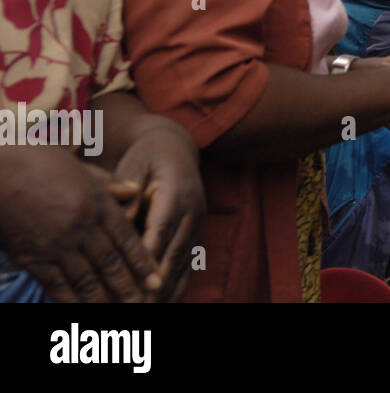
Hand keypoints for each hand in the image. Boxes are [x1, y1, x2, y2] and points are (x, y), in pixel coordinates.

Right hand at [0, 146, 161, 301]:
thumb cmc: (40, 164)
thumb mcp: (83, 169)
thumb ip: (111, 184)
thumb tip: (135, 192)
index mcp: (96, 204)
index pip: (126, 239)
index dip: (143, 263)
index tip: (156, 281)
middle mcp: (80, 227)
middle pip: (110, 264)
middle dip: (128, 287)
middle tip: (145, 303)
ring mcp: (55, 244)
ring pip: (86, 279)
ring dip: (103, 299)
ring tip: (118, 312)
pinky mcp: (31, 257)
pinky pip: (56, 284)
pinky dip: (70, 300)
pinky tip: (81, 310)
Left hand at [111, 118, 204, 301]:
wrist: (176, 149)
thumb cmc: (147, 157)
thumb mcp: (135, 163)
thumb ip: (127, 187)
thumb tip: (122, 218)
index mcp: (177, 191)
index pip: (162, 227)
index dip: (150, 253)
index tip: (136, 278)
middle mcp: (192, 211)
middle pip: (174, 252)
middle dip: (156, 281)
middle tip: (137, 304)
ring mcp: (197, 225)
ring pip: (183, 264)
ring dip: (166, 290)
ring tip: (147, 309)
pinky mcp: (197, 235)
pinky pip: (189, 266)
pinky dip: (176, 286)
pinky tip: (163, 303)